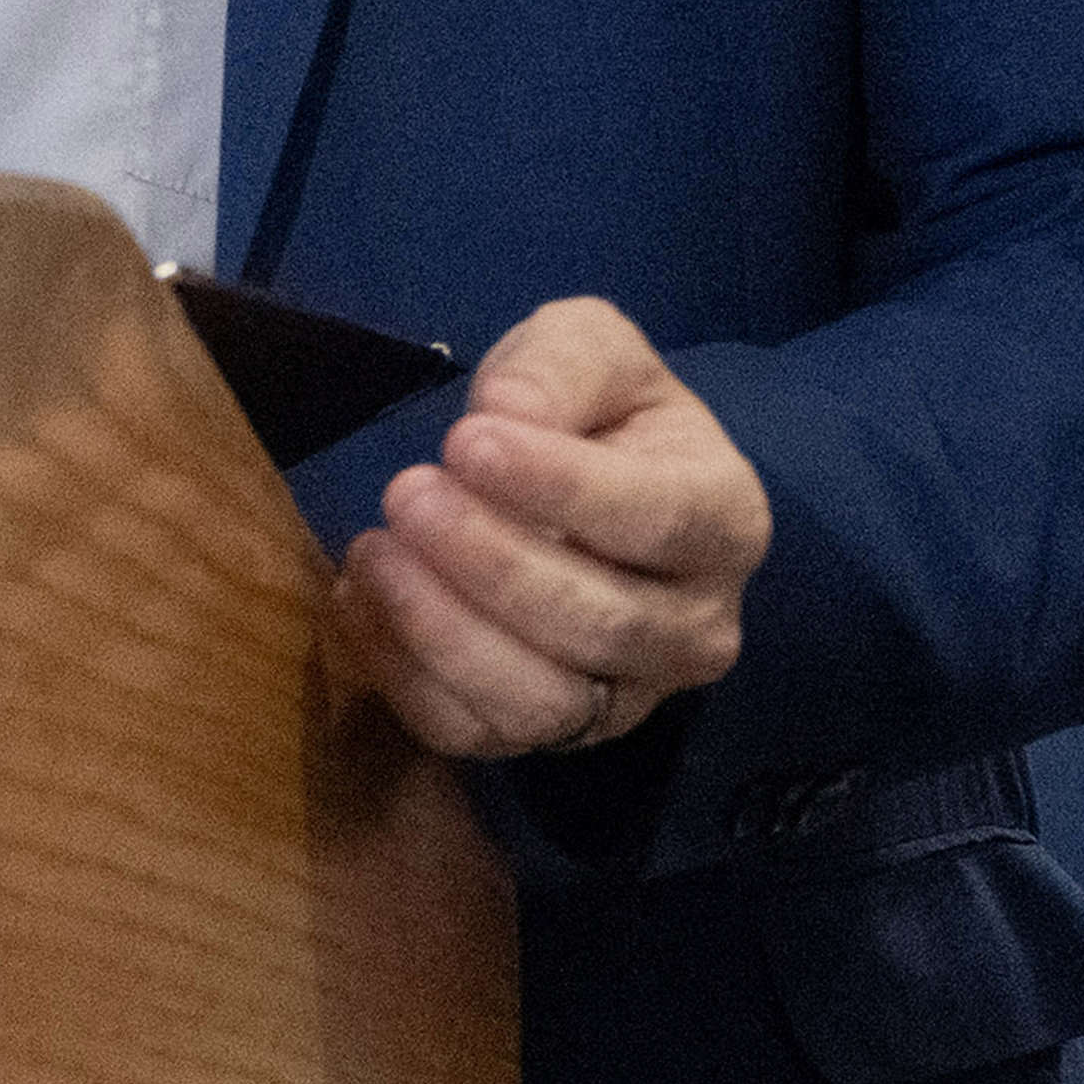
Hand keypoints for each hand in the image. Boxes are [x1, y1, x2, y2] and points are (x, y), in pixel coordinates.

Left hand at [329, 297, 767, 757]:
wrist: (586, 488)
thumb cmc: (596, 413)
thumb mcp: (592, 349)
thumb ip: (561, 365)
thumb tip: (508, 409)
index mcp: (725, 520)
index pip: (655, 520)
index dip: (559, 487)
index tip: (466, 442)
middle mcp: (697, 627)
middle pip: (599, 624)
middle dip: (490, 562)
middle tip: (406, 493)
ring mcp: (628, 697)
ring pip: (541, 700)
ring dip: (444, 631)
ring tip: (375, 550)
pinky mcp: (551, 735)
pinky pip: (478, 734)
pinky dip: (407, 675)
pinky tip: (359, 598)